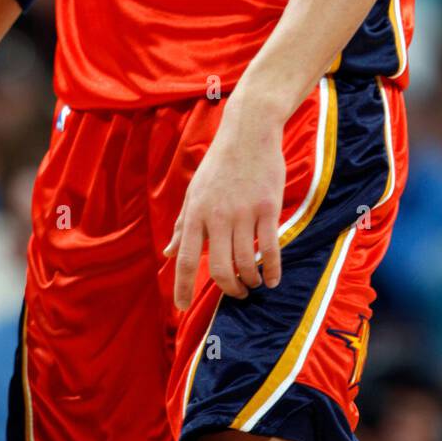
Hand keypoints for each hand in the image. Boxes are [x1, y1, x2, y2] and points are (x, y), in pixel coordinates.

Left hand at [164, 101, 285, 310]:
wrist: (249, 132)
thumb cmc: (220, 164)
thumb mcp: (194, 192)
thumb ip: (183, 226)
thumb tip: (168, 252)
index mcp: (196, 213)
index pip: (186, 260)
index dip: (183, 288)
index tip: (181, 308)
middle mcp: (218, 217)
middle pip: (221, 270)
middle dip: (230, 290)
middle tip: (237, 294)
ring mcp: (244, 214)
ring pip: (246, 264)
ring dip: (251, 282)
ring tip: (254, 284)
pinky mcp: (267, 210)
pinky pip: (271, 250)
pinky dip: (273, 271)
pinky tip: (273, 279)